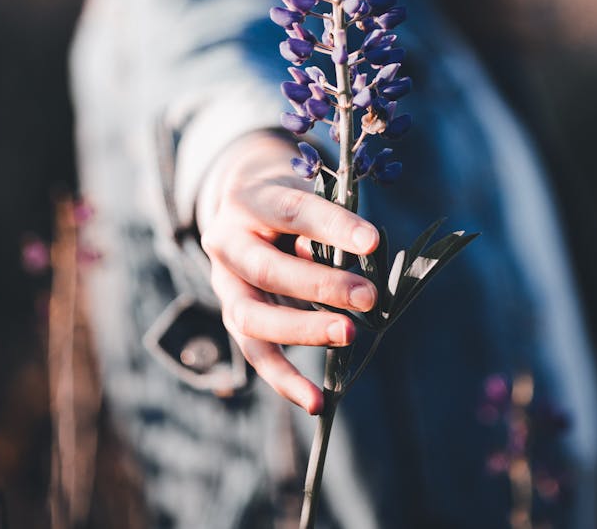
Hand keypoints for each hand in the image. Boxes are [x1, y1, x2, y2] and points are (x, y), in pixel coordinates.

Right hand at [199, 131, 378, 413]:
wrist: (246, 204)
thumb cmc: (291, 199)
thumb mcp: (308, 195)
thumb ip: (326, 228)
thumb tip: (355, 266)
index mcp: (250, 199)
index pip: (292, 211)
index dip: (333, 227)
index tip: (372, 242)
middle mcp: (226, 241)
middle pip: (267, 268)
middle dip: (320, 285)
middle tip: (368, 297)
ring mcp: (224, 283)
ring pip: (253, 317)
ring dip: (303, 331)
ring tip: (348, 335)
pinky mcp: (233, 316)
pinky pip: (255, 354)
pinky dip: (285, 379)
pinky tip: (317, 401)